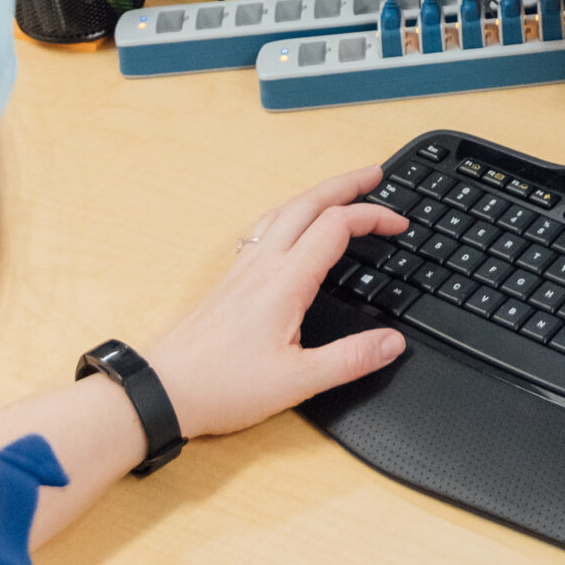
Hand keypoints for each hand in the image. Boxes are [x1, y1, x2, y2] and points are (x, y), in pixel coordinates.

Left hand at [148, 165, 407, 439]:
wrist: (164, 390)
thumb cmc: (223, 386)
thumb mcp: (297, 381)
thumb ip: (349, 359)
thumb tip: (393, 342)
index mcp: (285, 281)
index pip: (336, 226)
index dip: (373, 216)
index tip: (399, 224)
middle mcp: (263, 264)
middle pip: (309, 202)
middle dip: (346, 184)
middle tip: (375, 175)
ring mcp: (244, 268)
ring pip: (284, 209)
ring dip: (317, 193)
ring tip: (341, 191)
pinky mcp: (231, 279)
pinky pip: (265, 226)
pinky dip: (291, 211)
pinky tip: (291, 224)